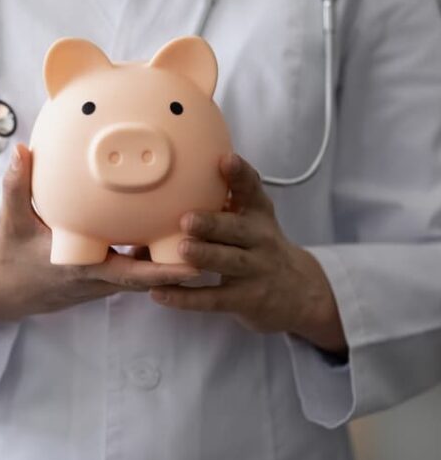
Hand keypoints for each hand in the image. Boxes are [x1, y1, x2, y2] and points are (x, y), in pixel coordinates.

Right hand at [0, 143, 198, 327]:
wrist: (3, 290)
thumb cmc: (7, 258)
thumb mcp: (10, 221)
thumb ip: (15, 185)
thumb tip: (22, 150)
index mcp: (82, 268)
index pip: (131, 274)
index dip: (164, 271)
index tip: (194, 262)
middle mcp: (100, 278)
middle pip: (151, 273)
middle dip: (181, 262)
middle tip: (215, 239)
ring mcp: (103, 278)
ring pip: (146, 268)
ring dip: (171, 254)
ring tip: (202, 229)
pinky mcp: (102, 274)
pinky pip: (133, 263)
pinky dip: (150, 249)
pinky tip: (164, 221)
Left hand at [149, 153, 346, 355]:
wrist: (299, 293)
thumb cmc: (258, 244)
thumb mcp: (253, 217)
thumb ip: (225, 197)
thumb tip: (173, 176)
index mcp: (258, 214)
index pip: (252, 190)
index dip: (240, 174)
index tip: (226, 159)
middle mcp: (261, 239)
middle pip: (238, 230)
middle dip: (213, 223)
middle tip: (187, 218)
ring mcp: (255, 271)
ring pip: (229, 262)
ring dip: (205, 256)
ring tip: (181, 249)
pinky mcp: (245, 300)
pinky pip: (214, 299)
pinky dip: (186, 297)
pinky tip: (160, 293)